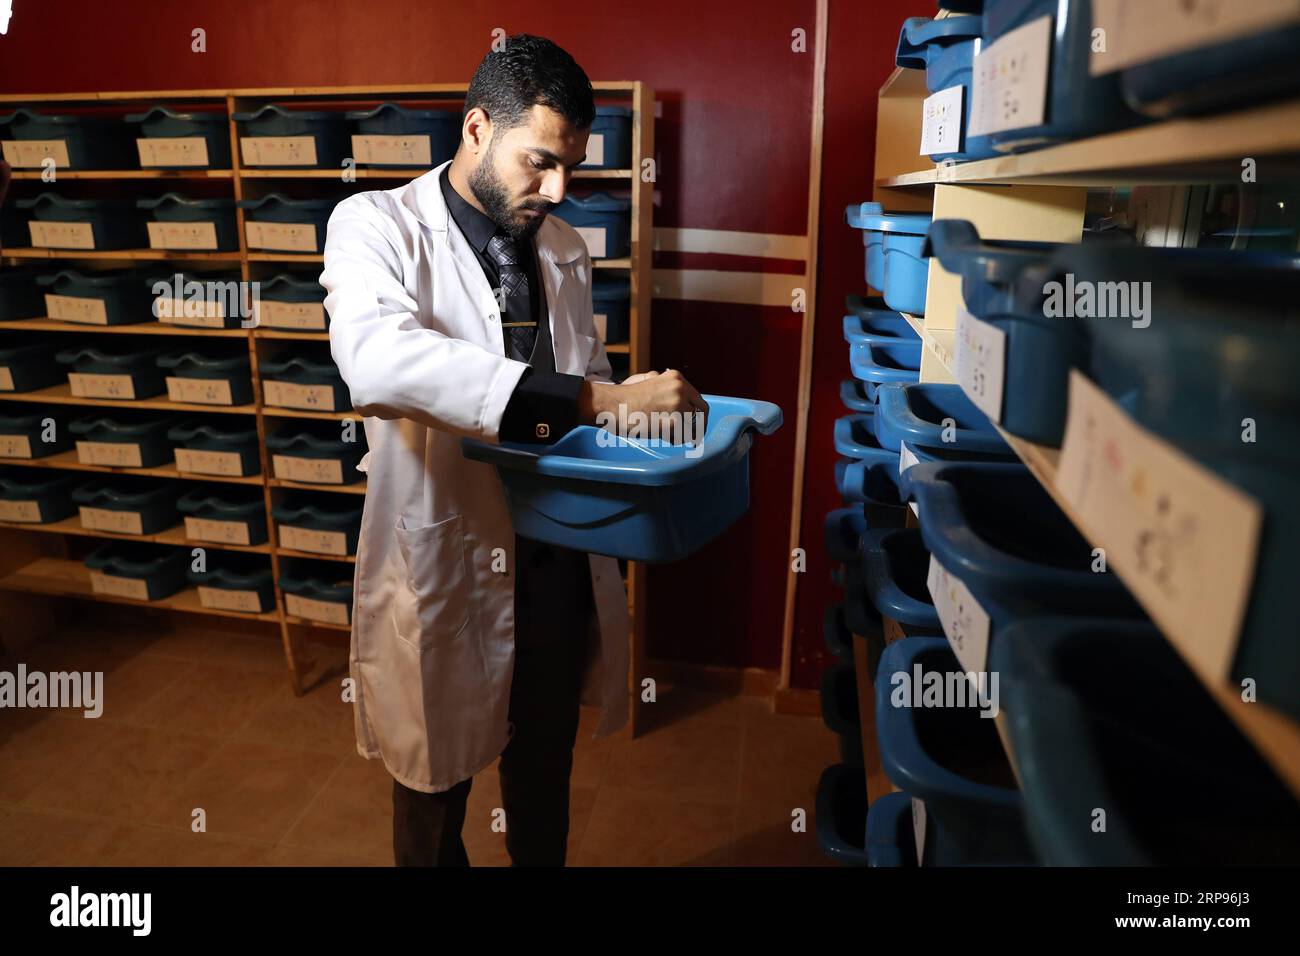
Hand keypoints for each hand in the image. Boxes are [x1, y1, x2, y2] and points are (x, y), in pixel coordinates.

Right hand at [579, 369, 708, 442]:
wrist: (611, 404)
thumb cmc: (624, 397)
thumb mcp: (648, 380)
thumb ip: (666, 386)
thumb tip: (680, 400)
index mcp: (676, 378)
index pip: (698, 399)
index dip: (697, 415)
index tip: (694, 425)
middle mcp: (681, 388)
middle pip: (701, 413)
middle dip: (697, 427)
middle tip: (691, 437)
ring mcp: (678, 404)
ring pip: (692, 427)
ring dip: (682, 434)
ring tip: (665, 433)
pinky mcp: (674, 420)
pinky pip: (683, 436)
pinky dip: (674, 439)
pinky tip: (661, 435)